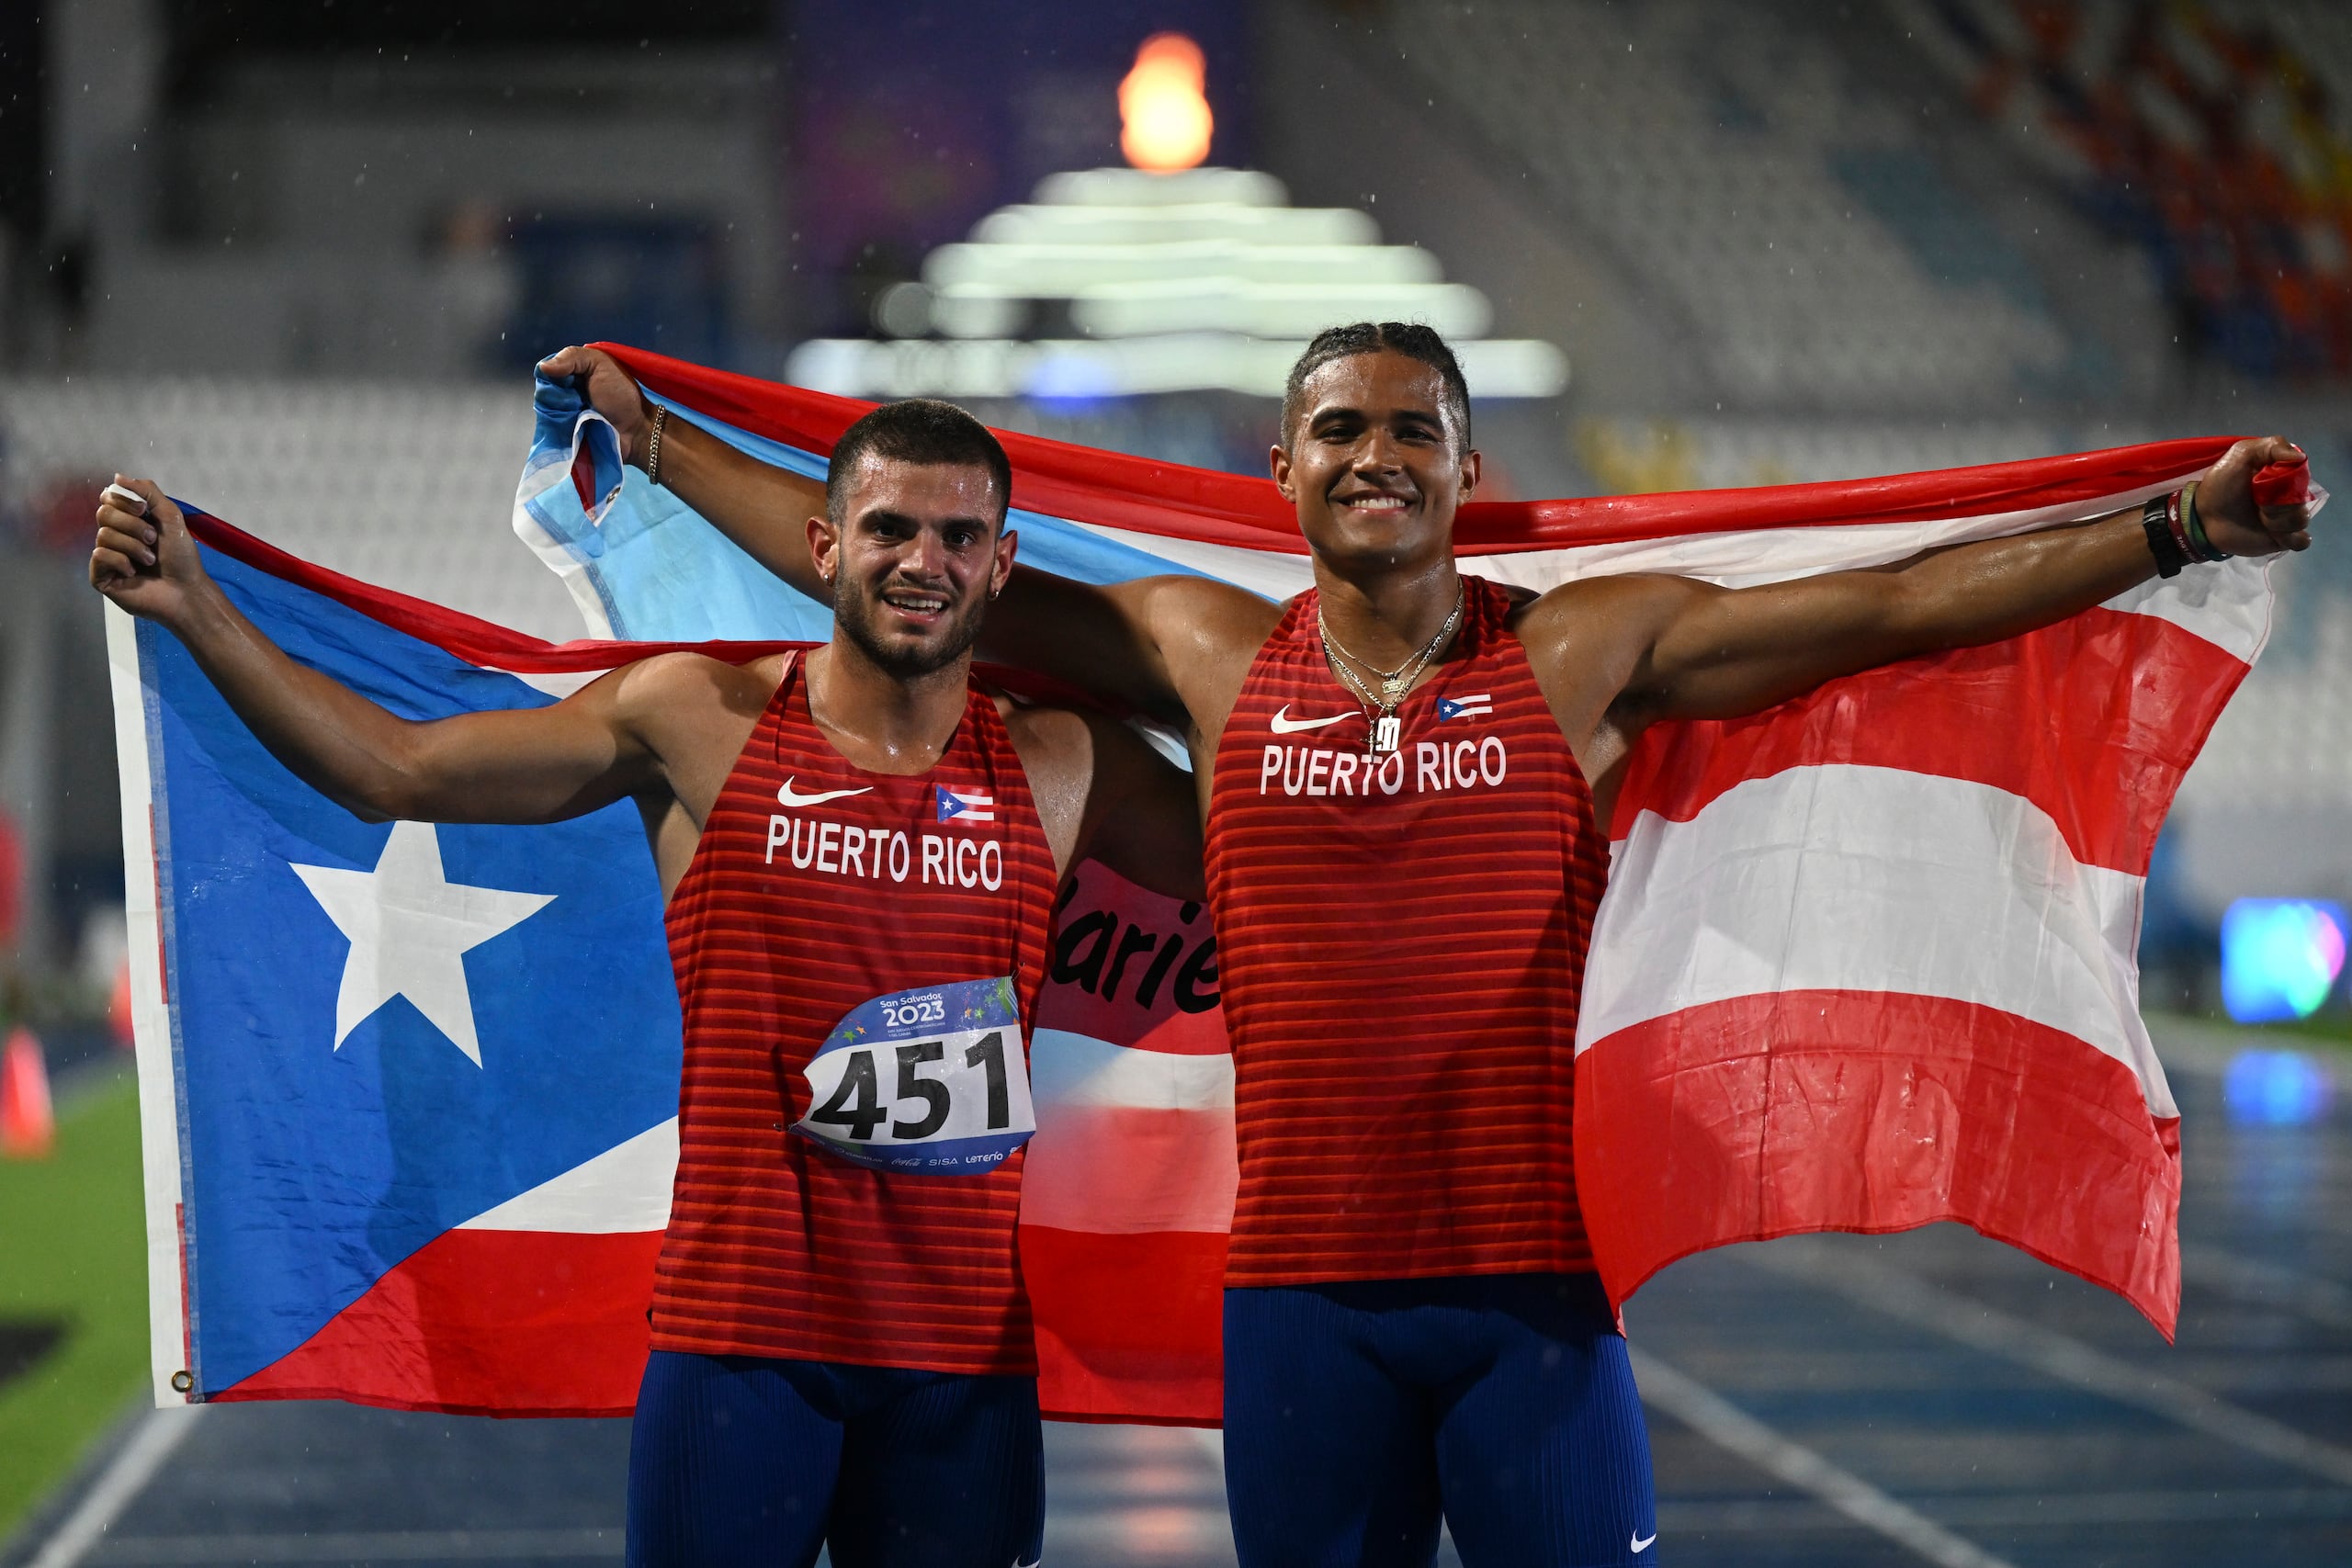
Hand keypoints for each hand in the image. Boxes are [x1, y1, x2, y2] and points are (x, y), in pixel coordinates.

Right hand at [90, 476, 212, 624]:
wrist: (186, 590)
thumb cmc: (181, 558)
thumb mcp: (170, 516)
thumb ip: (147, 492)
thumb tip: (117, 477)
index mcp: (129, 522)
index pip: (109, 499)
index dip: (123, 501)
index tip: (143, 511)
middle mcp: (115, 537)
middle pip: (103, 514)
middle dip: (132, 525)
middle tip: (152, 538)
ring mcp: (107, 557)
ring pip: (103, 535)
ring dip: (133, 546)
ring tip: (150, 559)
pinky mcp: (101, 576)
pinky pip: (99, 555)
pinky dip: (120, 561)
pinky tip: (133, 572)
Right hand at [536, 345, 656, 467]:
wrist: (636, 430)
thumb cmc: (622, 395)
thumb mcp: (600, 364)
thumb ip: (572, 357)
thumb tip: (543, 367)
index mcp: (571, 375)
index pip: (545, 372)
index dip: (552, 375)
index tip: (569, 380)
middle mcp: (564, 394)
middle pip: (544, 392)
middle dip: (557, 395)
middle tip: (577, 400)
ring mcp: (563, 416)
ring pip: (545, 411)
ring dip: (559, 412)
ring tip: (579, 414)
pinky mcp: (565, 436)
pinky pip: (550, 430)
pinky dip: (558, 427)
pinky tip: (571, 426)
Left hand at [2196, 436, 2316, 556]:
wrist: (2204, 517)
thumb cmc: (2221, 485)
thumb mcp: (2241, 454)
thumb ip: (2272, 446)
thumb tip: (2301, 458)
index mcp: (2282, 476)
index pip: (2302, 475)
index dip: (2289, 480)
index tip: (2268, 480)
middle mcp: (2287, 497)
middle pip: (2302, 499)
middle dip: (2281, 503)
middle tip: (2259, 503)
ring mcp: (2285, 519)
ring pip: (2302, 519)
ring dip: (2281, 520)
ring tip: (2260, 519)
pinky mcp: (2282, 539)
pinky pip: (2302, 540)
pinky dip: (2290, 538)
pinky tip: (2273, 534)